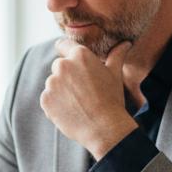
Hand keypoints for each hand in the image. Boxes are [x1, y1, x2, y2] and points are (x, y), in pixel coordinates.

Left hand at [41, 39, 138, 158]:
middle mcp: (62, 65)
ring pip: (53, 82)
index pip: (63, 44)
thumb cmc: (112, 99)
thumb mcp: (115, 74)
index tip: (73, 63)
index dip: (67, 52)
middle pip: (59, 65)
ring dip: (61, 89)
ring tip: (79, 102)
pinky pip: (48, 98)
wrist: (104, 128)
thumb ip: (117, 55)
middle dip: (67, 74)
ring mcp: (51, 83)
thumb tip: (125, 43)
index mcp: (79, 55)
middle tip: (83, 89)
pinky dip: (56, 103)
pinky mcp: (45, 99)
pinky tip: (71, 110)